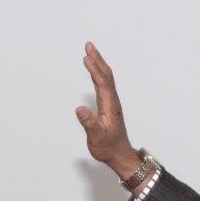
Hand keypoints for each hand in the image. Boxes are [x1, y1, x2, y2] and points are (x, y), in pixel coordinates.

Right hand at [76, 42, 136, 174]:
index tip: (87, 57)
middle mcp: (112, 102)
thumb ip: (89, 123)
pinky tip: (94, 71)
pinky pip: (104, 85)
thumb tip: (80, 109)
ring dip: (99, 64)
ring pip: (106, 79)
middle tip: (89, 45)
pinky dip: (98, 74)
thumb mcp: (96, 137)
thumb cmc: (108, 147)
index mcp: (110, 106)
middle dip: (98, 60)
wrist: (119, 155)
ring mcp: (111, 103)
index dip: (95, 70)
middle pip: (106, 76)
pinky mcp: (109, 106)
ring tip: (90, 52)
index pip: (103, 83)